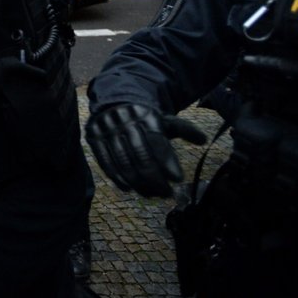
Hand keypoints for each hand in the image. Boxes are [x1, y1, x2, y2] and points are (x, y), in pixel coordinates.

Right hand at [85, 102, 206, 197]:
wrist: (113, 102)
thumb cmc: (145, 118)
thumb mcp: (165, 119)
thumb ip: (184, 129)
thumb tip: (204, 140)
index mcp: (145, 115)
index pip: (157, 142)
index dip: (168, 162)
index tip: (178, 180)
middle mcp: (125, 121)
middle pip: (141, 156)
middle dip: (155, 179)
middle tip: (166, 194)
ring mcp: (107, 129)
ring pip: (124, 163)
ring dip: (139, 183)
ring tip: (151, 195)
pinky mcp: (94, 138)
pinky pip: (106, 163)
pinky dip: (118, 179)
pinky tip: (130, 189)